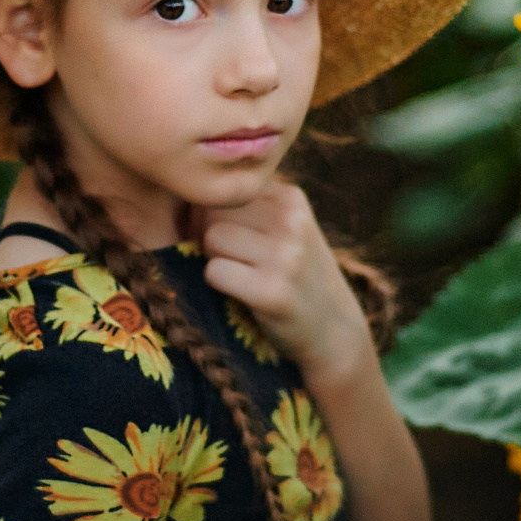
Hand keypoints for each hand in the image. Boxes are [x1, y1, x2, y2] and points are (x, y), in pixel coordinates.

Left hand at [198, 184, 372, 389]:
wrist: (334, 330)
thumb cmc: (295, 274)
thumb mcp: (286, 228)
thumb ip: (247, 206)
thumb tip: (186, 199)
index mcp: (291, 198)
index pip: (225, 190)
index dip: (213, 216)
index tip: (234, 242)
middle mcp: (291, 221)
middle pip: (213, 212)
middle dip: (212, 238)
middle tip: (238, 264)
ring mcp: (286, 257)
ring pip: (211, 239)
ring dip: (215, 260)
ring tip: (243, 277)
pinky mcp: (274, 292)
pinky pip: (215, 272)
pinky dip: (220, 286)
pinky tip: (244, 295)